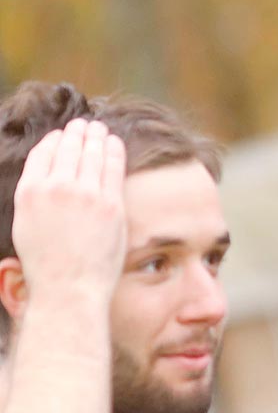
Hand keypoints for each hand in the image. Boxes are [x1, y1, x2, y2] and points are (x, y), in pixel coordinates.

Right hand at [11, 119, 127, 299]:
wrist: (69, 287)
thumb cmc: (47, 265)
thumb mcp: (26, 225)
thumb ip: (35, 199)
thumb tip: (45, 182)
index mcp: (28, 192)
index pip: (42, 154)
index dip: (54, 141)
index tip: (61, 136)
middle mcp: (55, 188)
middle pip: (68, 149)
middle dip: (76, 133)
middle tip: (83, 125)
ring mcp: (84, 195)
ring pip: (90, 154)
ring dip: (95, 136)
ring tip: (98, 128)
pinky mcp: (110, 204)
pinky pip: (112, 168)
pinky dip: (113, 150)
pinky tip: (115, 142)